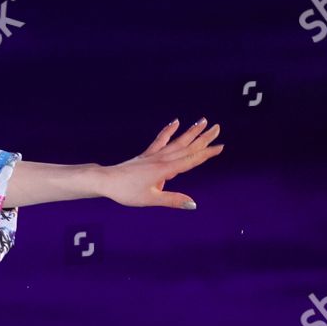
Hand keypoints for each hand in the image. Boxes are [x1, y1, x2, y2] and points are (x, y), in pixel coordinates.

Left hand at [97, 117, 223, 209]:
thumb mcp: (150, 199)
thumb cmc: (126, 192)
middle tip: (218, 128)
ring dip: (191, 132)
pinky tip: (176, 122)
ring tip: (203, 121)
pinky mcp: (146, 155)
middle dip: (203, 138)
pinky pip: (160, 140)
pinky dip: (168, 131)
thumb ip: (172, 200)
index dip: (206, 154)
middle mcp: (162, 159)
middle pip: (186, 147)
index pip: (191, 160)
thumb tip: (193, 204)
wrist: (105, 181)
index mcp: (165, 170)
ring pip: (176, 142)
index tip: (220, 147)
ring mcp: (154, 155)